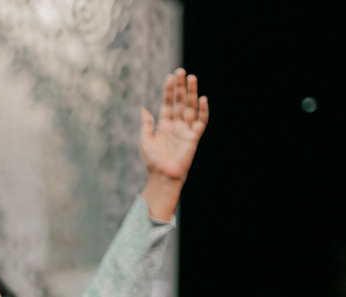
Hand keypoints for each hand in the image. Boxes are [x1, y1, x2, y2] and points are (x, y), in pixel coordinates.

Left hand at [139, 69, 208, 220]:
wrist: (163, 176)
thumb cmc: (152, 161)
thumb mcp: (145, 140)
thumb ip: (146, 124)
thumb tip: (143, 108)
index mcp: (164, 125)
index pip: (168, 104)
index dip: (169, 91)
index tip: (170, 77)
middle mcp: (176, 125)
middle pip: (180, 102)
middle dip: (181, 87)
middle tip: (181, 71)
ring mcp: (186, 130)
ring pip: (190, 108)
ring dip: (192, 93)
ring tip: (192, 78)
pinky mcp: (193, 138)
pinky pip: (200, 122)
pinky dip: (202, 111)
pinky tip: (202, 99)